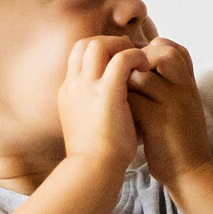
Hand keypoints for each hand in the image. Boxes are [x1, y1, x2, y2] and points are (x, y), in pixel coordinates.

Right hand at [56, 34, 141, 170]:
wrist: (92, 170)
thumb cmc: (95, 155)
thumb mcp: (87, 124)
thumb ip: (94, 107)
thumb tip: (114, 101)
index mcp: (68, 92)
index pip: (77, 56)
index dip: (98, 51)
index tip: (116, 59)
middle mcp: (73, 86)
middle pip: (83, 44)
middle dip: (107, 43)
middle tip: (128, 55)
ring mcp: (87, 88)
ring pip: (97, 44)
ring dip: (120, 46)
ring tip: (137, 60)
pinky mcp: (106, 93)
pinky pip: (121, 59)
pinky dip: (134, 57)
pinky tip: (145, 67)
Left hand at [128, 37, 211, 186]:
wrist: (190, 170)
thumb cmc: (179, 135)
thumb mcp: (182, 103)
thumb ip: (167, 82)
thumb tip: (138, 61)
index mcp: (189, 82)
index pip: (172, 47)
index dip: (150, 52)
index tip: (139, 69)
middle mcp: (184, 88)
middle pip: (161, 53)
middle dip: (136, 62)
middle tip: (125, 81)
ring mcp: (173, 104)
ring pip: (141, 75)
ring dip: (123, 83)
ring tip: (119, 97)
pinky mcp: (159, 122)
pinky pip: (133, 99)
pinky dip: (120, 103)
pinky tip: (118, 114)